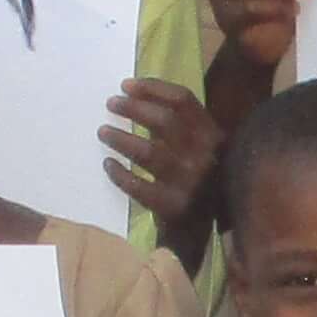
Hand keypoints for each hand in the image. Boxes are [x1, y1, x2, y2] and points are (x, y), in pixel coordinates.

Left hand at [101, 78, 221, 231]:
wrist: (198, 230)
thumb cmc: (194, 179)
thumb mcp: (199, 148)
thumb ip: (179, 125)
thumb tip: (135, 97)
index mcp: (213, 136)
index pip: (183, 100)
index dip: (152, 88)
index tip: (125, 85)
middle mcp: (204, 156)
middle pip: (164, 120)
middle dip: (133, 108)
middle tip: (111, 104)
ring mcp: (188, 182)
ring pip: (147, 151)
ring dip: (121, 138)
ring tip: (103, 132)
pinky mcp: (171, 205)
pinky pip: (137, 184)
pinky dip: (119, 173)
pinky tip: (108, 165)